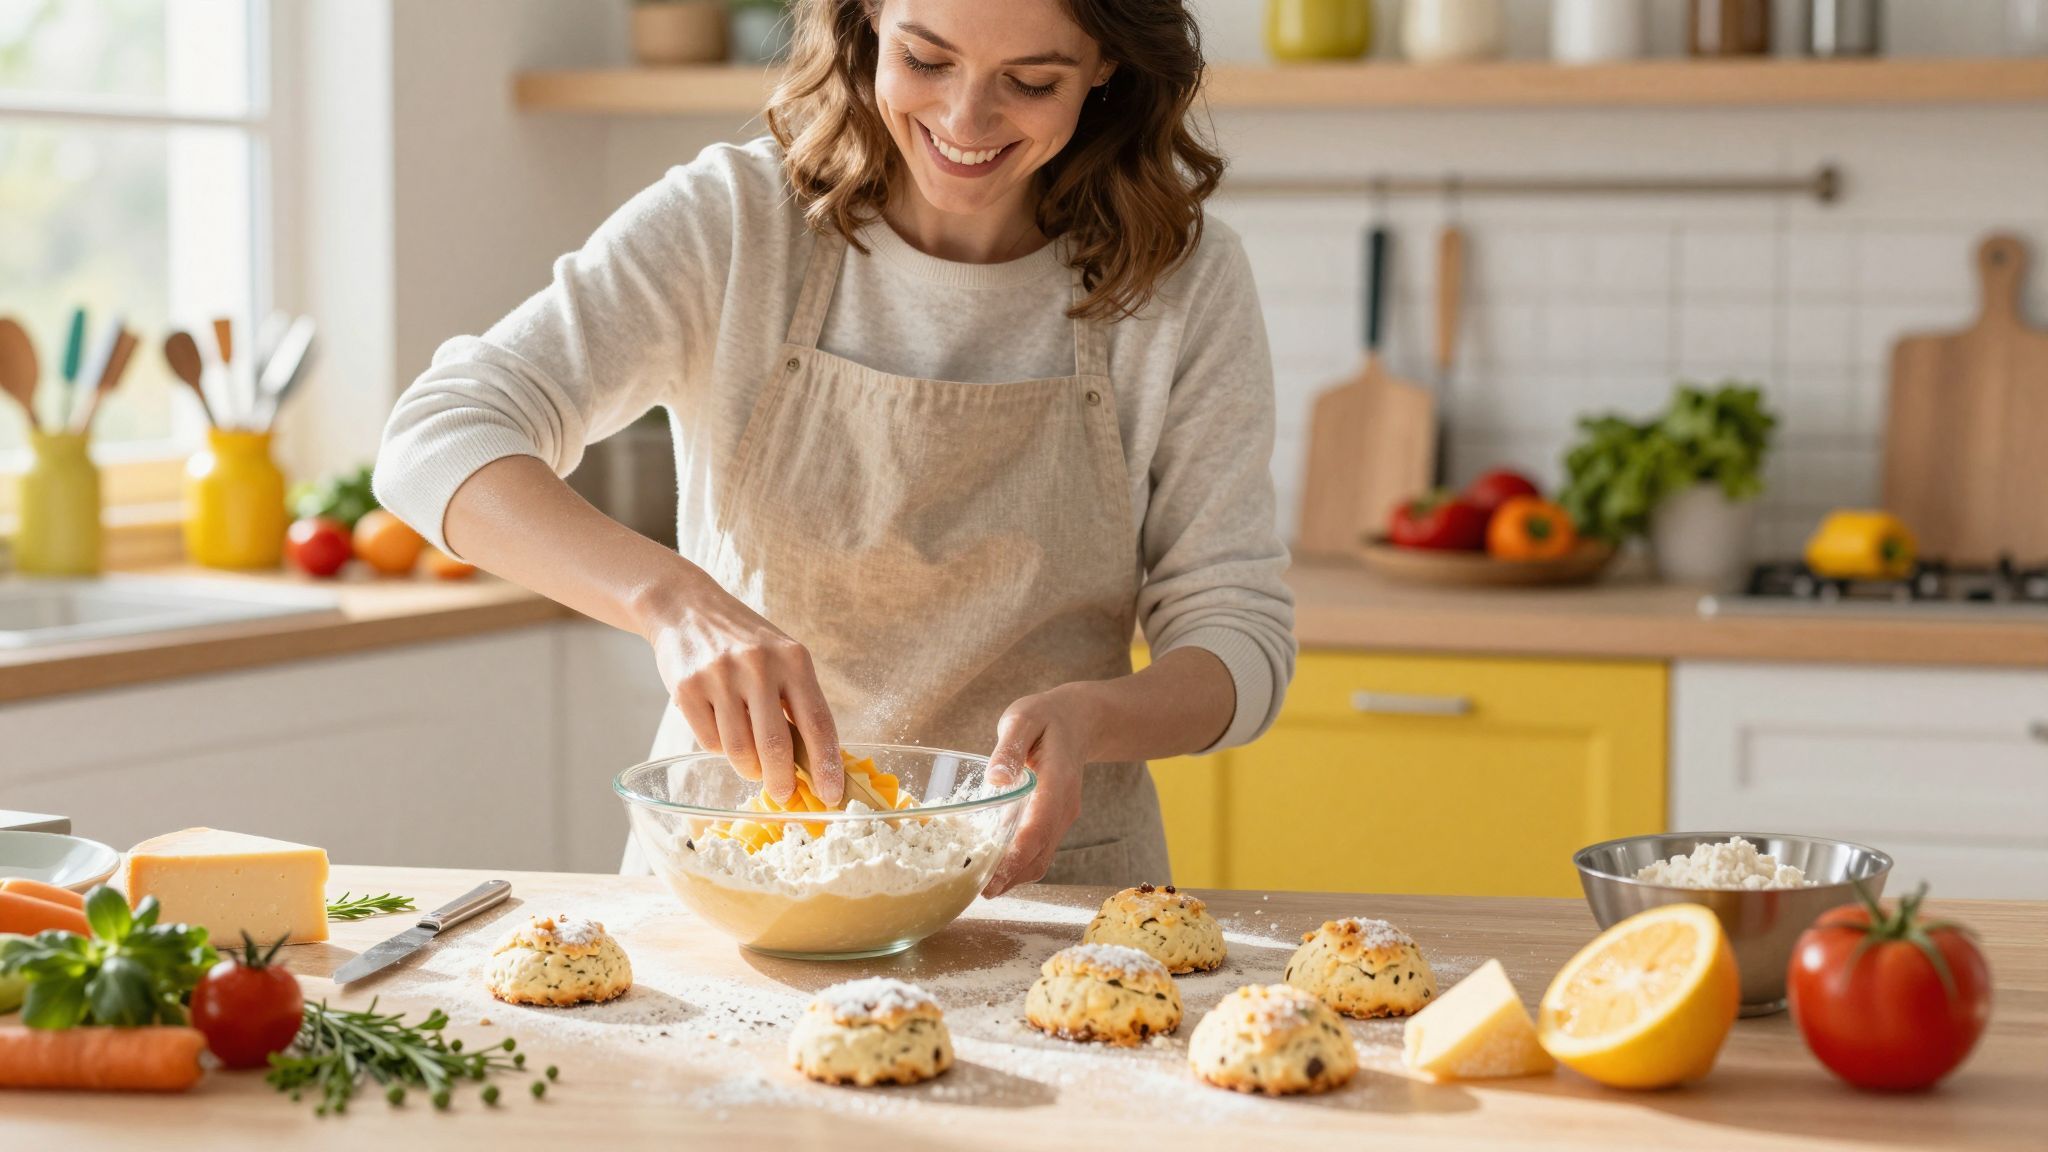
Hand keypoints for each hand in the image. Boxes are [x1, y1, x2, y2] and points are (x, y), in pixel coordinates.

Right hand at [640, 572, 840, 805]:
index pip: (817, 722)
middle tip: (784, 795)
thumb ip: (798, 702)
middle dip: (782, 781)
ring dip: (749, 768)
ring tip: (752, 764)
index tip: (831, 795)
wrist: (687, 608)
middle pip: (776, 745)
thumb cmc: (745, 641)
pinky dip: (720, 749)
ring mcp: (720, 676)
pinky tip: (724, 732)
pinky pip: (709, 742)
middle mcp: (758, 665)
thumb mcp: (783, 658)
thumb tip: (815, 763)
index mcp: (793, 659)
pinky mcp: (687, 689)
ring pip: (740, 750)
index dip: (826, 765)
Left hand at [983, 687, 1096, 896]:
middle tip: (977, 892)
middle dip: (1011, 877)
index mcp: (1056, 783)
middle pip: (1039, 854)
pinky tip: (995, 871)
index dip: (1016, 856)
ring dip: (1015, 878)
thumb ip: (1010, 748)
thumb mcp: (1024, 719)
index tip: (992, 876)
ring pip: (1041, 859)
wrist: (1078, 720)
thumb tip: (996, 778)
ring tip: (981, 888)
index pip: (1038, 828)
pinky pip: (1039, 851)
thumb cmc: (1046, 718)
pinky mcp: (1054, 822)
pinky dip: (1019, 867)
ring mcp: (1061, 817)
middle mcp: (1063, 808)